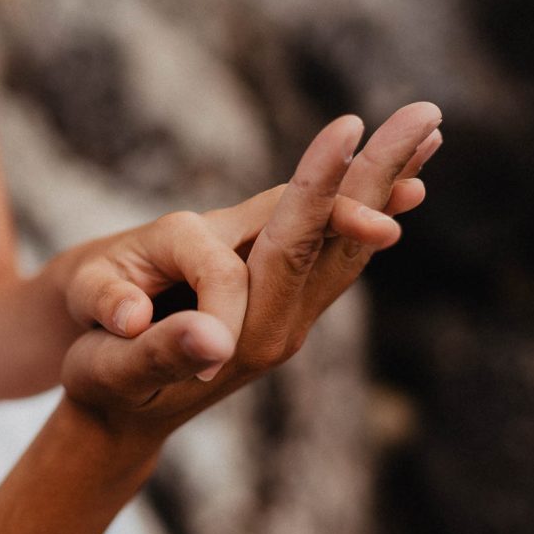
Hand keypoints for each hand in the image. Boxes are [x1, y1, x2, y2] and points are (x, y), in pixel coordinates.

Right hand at [61, 102, 441, 437]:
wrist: (121, 421)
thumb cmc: (104, 385)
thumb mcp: (115, 370)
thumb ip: (159, 354)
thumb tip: (209, 336)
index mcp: (242, 333)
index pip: (289, 247)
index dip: (317, 188)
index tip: (346, 127)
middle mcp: (281, 327)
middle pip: (336, 240)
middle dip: (376, 173)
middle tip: (426, 113)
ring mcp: (289, 320)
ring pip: (346, 245)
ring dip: (384, 186)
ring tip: (430, 133)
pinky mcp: (283, 310)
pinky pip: (334, 255)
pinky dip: (365, 213)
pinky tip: (394, 185)